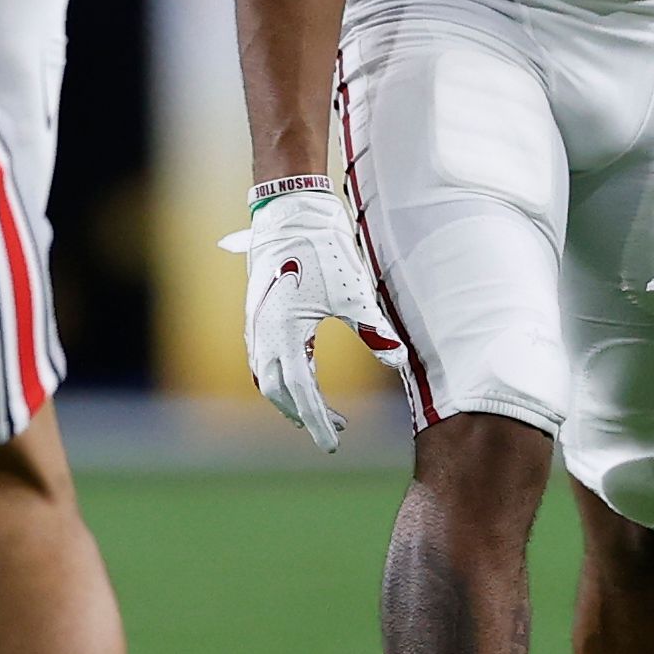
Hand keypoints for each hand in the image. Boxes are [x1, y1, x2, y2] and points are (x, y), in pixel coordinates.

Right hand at [216, 182, 396, 450]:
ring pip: (266, 378)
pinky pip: (261, 359)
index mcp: (285, 332)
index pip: (301, 392)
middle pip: (278, 392)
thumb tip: (398, 361)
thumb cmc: (324, 250)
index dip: (317, 421)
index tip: (332, 443)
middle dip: (304, 414)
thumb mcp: (355, 293)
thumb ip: (374, 330)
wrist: (291, 210)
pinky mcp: (256, 313)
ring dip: (289, 398)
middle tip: (334, 427)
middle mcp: (262, 333)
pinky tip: (300, 377)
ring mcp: (255, 323)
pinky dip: (279, 378)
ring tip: (317, 410)